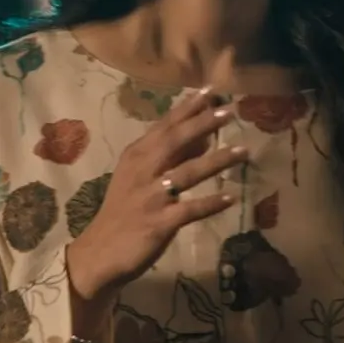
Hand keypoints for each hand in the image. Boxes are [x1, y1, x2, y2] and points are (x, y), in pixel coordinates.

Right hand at [65, 87, 247, 299]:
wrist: (99, 252)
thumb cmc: (123, 212)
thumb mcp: (138, 177)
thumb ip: (166, 156)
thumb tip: (202, 136)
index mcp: (136, 156)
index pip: (165, 126)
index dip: (188, 108)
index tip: (211, 90)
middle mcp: (142, 171)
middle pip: (175, 141)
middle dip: (203, 124)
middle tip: (230, 111)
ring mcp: (150, 197)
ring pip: (187, 173)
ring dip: (217, 161)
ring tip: (243, 151)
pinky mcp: (159, 223)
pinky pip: (190, 210)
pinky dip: (210, 203)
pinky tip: (230, 198)